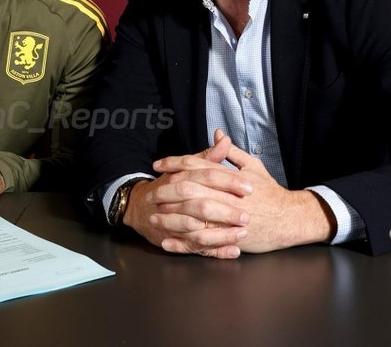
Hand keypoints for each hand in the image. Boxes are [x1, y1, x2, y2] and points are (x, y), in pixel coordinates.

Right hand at [122, 134, 252, 258]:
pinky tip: (234, 251)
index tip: (249, 187)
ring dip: (223, 234)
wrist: (141, 207)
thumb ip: (208, 156)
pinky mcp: (178, 241)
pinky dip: (217, 251)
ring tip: (243, 234)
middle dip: (226, 211)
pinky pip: (199, 249)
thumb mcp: (188, 168)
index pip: (208, 176)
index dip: (229, 181)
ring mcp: (176, 223)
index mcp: (183, 179)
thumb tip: (225, 139)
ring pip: (199, 231)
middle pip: (202, 205)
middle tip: (247, 215)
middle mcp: (177, 201)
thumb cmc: (169, 186)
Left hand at [154, 130, 335, 255]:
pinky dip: (183, 242)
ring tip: (153, 217)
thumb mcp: (253, 166)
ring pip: (192, 216)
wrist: (290, 218)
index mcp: (228, 176)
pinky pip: (201, 241)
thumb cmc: (270, 192)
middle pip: (189, 190)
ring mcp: (227, 217)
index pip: (196, 165)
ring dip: (171, 217)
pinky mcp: (230, 238)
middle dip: (167, 190)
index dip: (175, 163)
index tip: (158, 164)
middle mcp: (226, 195)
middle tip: (150, 191)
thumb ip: (231, 152)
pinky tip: (168, 242)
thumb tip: (217, 133)